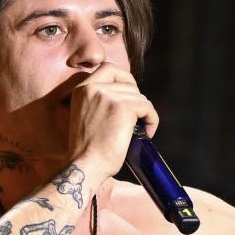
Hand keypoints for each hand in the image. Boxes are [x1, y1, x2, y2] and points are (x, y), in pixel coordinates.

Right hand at [68, 62, 158, 178]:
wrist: (85, 166)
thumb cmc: (86, 152)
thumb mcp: (86, 117)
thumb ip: (99, 102)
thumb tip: (125, 96)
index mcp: (82, 89)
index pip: (108, 67)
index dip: (124, 78)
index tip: (129, 95)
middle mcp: (94, 87)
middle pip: (127, 82)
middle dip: (136, 99)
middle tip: (137, 117)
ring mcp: (109, 95)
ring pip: (139, 96)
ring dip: (144, 113)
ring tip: (140, 131)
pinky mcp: (123, 107)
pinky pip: (147, 107)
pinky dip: (152, 120)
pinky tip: (147, 133)